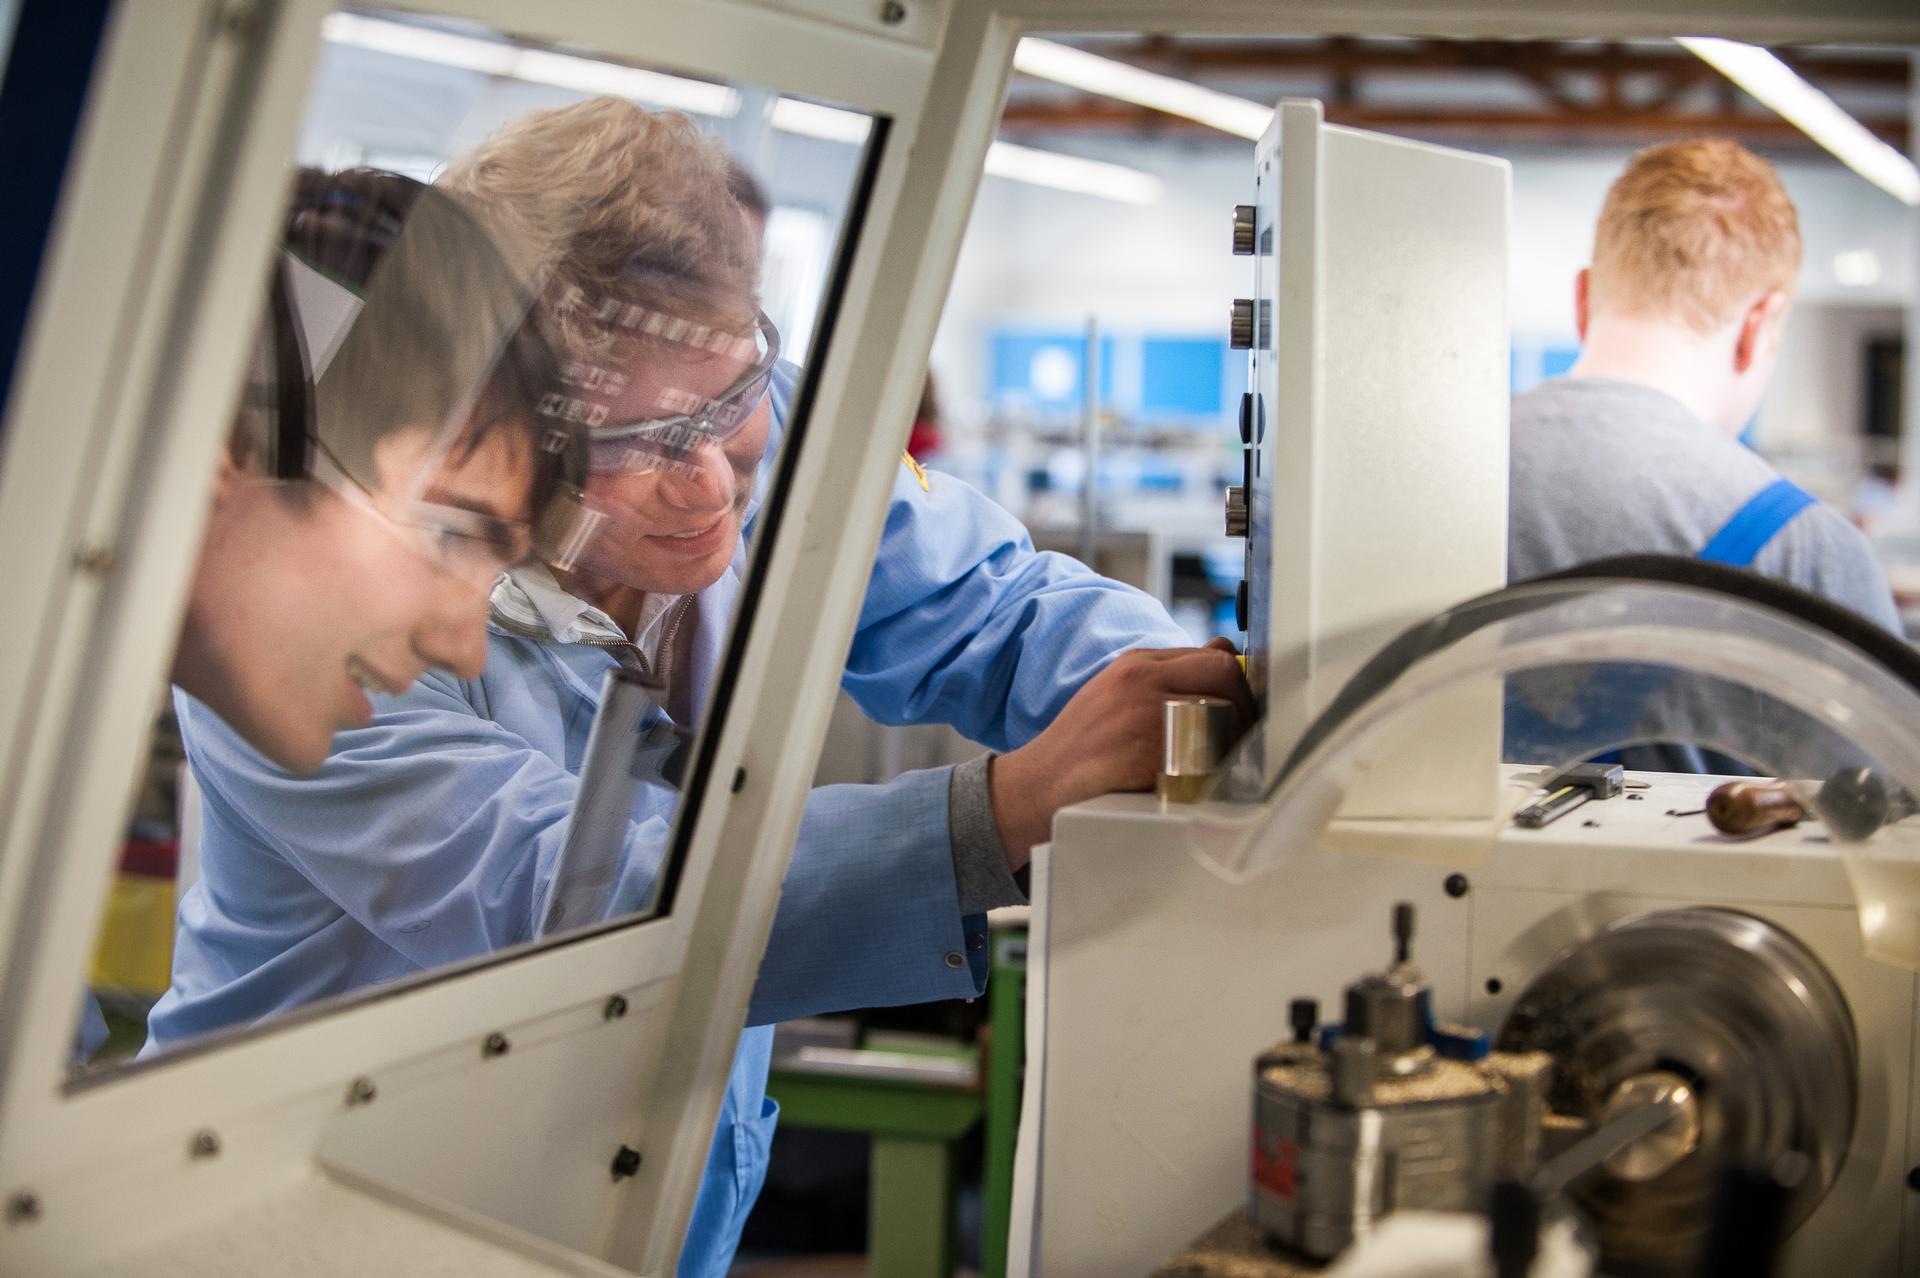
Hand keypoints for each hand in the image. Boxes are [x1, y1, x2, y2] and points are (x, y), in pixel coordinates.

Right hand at [989, 637, 1252, 870]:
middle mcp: (1142, 679)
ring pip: (1223, 711)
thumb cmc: (1083, 744)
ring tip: (1227, 760)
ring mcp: (1146, 713)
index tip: (1242, 709)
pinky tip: (1207, 780)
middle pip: (1225, 673)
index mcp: (1137, 662)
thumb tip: (1223, 650)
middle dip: (1247, 705)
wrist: (1038, 784)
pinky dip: (1216, 767)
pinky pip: (1206, 752)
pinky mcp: (1149, 751)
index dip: (1238, 685)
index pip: (1214, 655)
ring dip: (1235, 738)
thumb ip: (1167, 674)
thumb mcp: (1119, 692)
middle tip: (1245, 736)